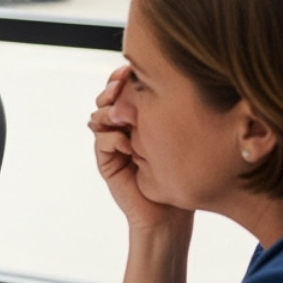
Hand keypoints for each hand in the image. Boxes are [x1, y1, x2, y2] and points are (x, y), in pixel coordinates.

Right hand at [88, 65, 191, 236]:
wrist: (172, 212)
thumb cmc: (183, 172)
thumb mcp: (180, 133)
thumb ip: (170, 110)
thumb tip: (172, 80)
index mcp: (140, 117)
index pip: (124, 89)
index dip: (123, 77)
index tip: (131, 69)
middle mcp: (124, 128)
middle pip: (107, 98)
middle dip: (111, 88)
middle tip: (120, 84)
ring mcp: (113, 144)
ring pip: (99, 116)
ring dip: (109, 111)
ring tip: (125, 115)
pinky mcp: (107, 162)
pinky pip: (102, 140)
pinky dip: (112, 137)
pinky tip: (129, 143)